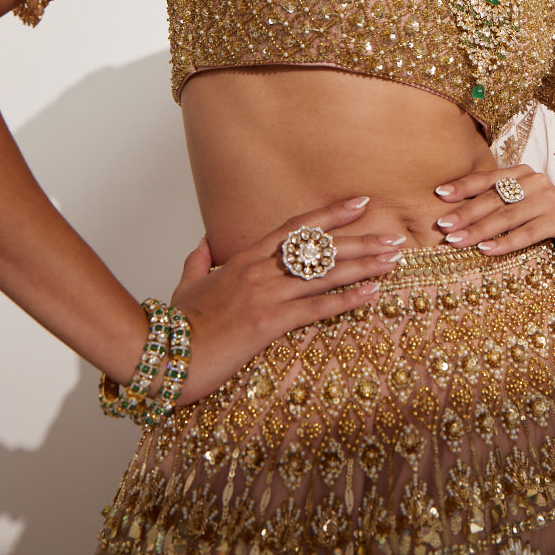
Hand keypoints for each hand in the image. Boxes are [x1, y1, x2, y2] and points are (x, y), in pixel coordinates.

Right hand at [168, 196, 402, 402]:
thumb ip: (198, 261)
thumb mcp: (186, 285)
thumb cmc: (177, 323)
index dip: (331, 213)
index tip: (360, 202)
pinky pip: (316, 308)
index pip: (296, 226)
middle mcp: (260, 270)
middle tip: (395, 237)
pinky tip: (372, 294)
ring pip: (325, 274)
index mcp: (244, 259)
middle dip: (362, 240)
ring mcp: (265, 295)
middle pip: (321, 248)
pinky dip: (347, 299)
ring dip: (365, 265)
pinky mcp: (267, 323)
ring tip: (394, 260)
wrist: (160, 352)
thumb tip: (202, 244)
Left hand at [434, 166, 554, 270]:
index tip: (438, 196)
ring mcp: (550, 198)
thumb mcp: (521, 210)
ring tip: (456, 241)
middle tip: (442, 226)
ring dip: (480, 229)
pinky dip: (506, 242)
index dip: (463, 187)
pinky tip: (487, 251)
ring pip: (507, 215)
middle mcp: (535, 181)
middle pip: (494, 198)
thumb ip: (497, 207)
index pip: (487, 179)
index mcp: (522, 174)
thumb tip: (454, 217)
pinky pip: (528, 232)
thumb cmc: (548, 222)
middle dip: (465, 213)